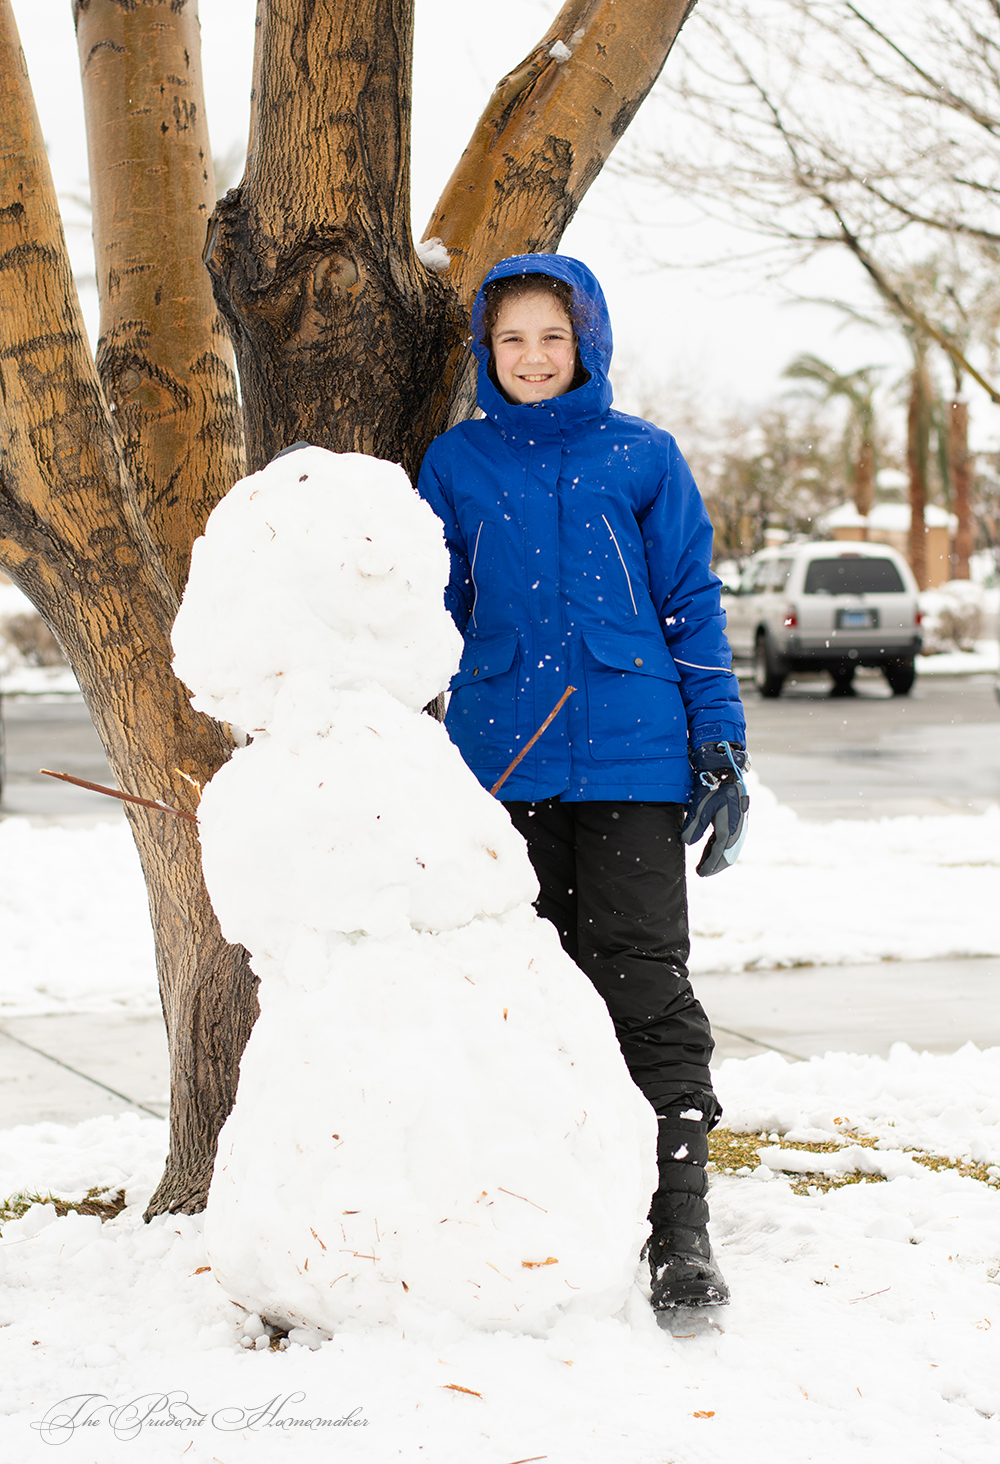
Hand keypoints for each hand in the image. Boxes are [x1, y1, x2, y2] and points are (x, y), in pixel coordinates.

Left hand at [681, 741, 749, 876]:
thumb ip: (693, 826)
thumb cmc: (712, 788)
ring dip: (718, 857)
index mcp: (729, 828)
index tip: (700, 873)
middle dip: (715, 865)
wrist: (727, 770)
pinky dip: (720, 846)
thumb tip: (686, 842)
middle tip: (703, 871)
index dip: (709, 865)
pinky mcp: (738, 819)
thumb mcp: (699, 806)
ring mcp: (739, 824)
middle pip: (728, 855)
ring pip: (730, 848)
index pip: (719, 853)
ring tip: (705, 862)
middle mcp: (737, 829)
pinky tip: (710, 848)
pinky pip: (730, 839)